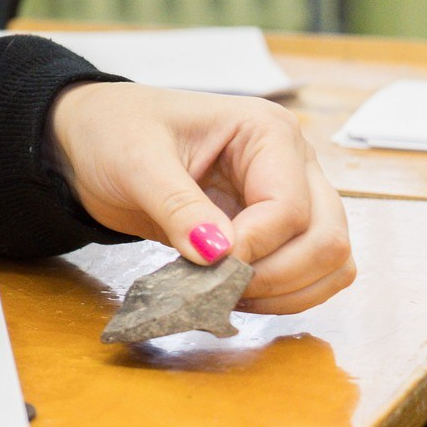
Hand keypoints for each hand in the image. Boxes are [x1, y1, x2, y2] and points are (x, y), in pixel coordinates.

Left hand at [48, 83, 355, 313]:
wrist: (94, 138)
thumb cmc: (114, 131)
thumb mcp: (136, 162)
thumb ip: (178, 207)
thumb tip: (218, 253)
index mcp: (267, 132)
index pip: (290, 207)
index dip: (254, 246)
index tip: (205, 261)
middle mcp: (294, 163)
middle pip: (327, 239)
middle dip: (277, 276)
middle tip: (218, 289)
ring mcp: (293, 197)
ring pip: (331, 262)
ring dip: (287, 292)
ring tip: (225, 295)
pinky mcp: (278, 229)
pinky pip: (311, 273)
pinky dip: (285, 295)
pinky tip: (234, 295)